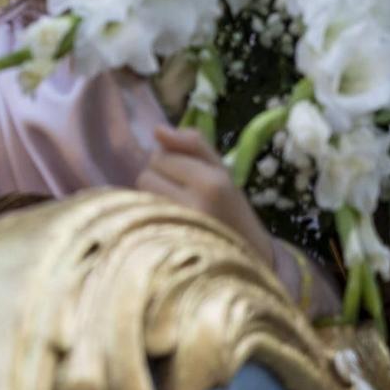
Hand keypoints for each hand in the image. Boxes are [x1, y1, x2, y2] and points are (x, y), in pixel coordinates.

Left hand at [136, 126, 271, 260]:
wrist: (247, 260)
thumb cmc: (231, 210)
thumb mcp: (222, 171)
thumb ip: (192, 145)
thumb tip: (157, 129)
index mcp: (212, 182)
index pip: (162, 155)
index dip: (169, 162)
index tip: (188, 177)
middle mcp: (195, 203)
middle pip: (148, 172)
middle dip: (160, 177)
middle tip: (182, 192)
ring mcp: (178, 225)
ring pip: (142, 192)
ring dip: (153, 194)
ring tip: (175, 206)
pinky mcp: (165, 241)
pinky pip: (142, 212)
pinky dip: (150, 211)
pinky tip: (168, 221)